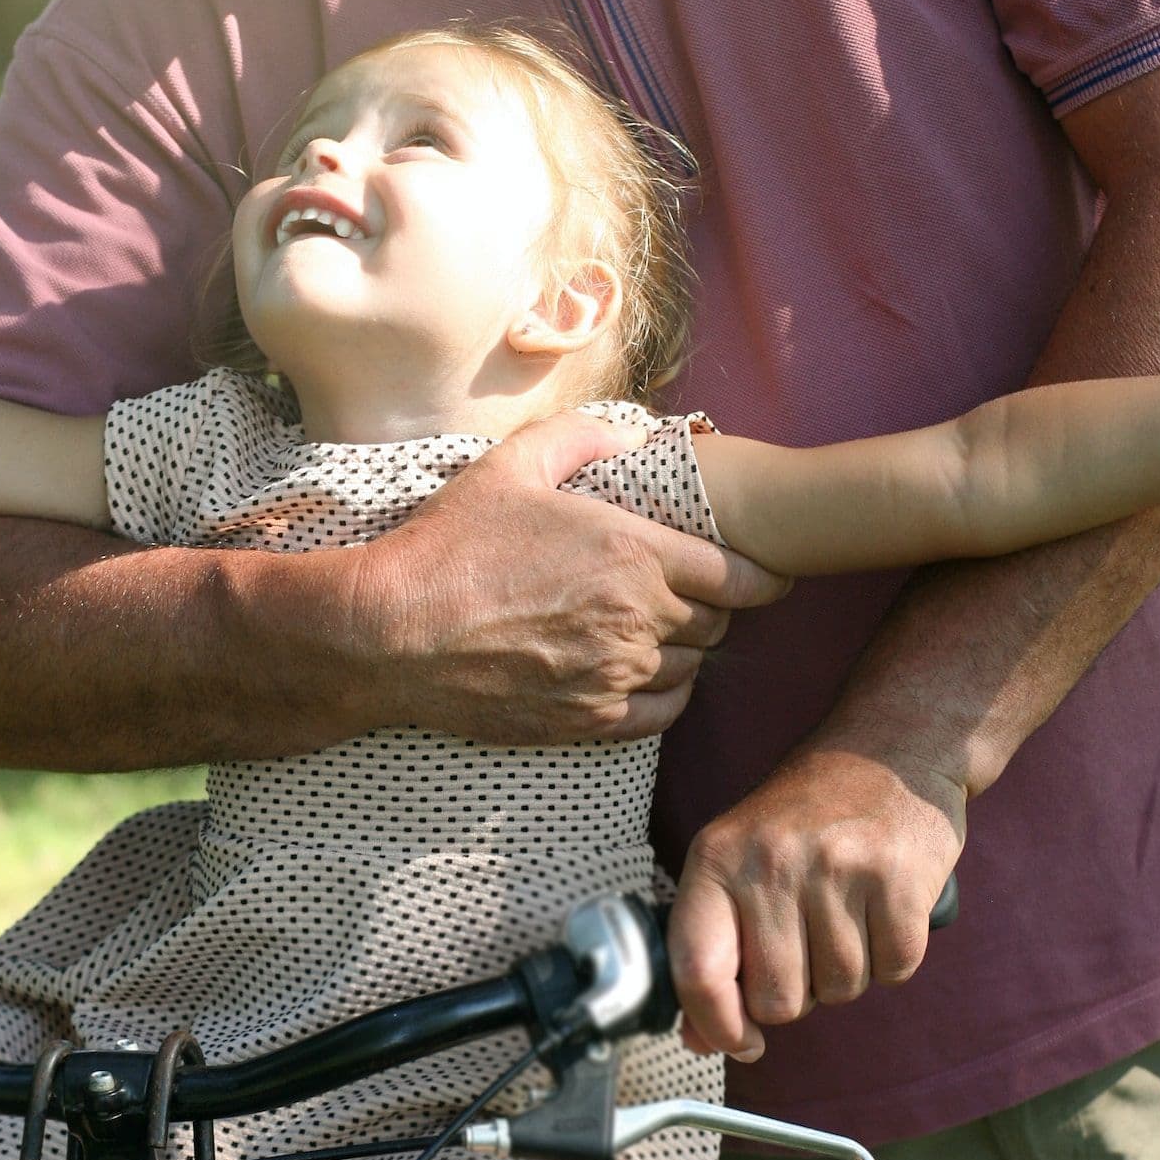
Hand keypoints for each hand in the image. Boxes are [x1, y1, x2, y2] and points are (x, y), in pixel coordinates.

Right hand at [356, 408, 787, 744]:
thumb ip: (579, 439)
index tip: (768, 575)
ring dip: (687, 650)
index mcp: (633, 553)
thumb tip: (627, 439)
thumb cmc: (449, 545)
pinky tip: (643, 675)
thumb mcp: (510, 465)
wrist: (391, 633)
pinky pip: (661, 715)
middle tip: (694, 594)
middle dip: (714, 607)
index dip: (762, 576)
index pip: (739, 575)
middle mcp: (637, 618)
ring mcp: (615, 674)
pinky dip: (665, 695)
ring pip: (693, 669)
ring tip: (660, 632)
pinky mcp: (588, 720)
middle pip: (719, 623)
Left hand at [669, 740, 966, 1057]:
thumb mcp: (741, 861)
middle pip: (778, 999)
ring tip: (848, 914)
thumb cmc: (808, 816)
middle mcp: (771, 862)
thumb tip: (702, 1039)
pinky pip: (893, 970)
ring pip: (839, 990)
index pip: (698, 971)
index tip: (740, 1040)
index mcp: (717, 858)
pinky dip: (893, 955)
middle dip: (798, 993)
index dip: (716, 1026)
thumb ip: (715, 948)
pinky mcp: (897, 881)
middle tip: (809, 943)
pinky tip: (884, 909)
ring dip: (847, 971)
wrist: (893, 748)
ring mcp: (837, 869)